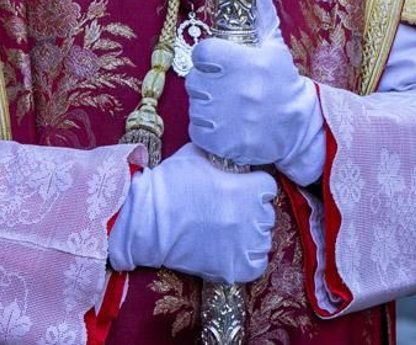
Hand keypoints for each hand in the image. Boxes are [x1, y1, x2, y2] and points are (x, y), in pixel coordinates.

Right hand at [107, 143, 277, 283]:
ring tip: (228, 232)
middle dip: (251, 211)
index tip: (239, 189)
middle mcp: (253, 217)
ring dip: (250, 236)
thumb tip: (229, 149)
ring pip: (263, 240)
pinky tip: (231, 251)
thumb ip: (222, 154)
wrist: (147, 220)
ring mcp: (245, 245)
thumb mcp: (199, 154)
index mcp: (250, 188)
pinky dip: (248, 260)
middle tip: (228, 211)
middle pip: (266, 214)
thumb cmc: (171, 183)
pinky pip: (256, 265)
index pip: (268, 187)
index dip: (252, 187)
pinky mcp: (235, 268)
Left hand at [187, 0, 323, 182]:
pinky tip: (226, 124)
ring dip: (207, 106)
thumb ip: (258, 6)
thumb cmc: (280, 80)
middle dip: (208, 82)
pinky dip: (207, 130)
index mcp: (247, 61)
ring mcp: (231, 120)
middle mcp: (238, 91)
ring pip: (195, 106)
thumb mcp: (272, 42)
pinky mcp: (226, 145)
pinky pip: (198, 130)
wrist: (299, 127)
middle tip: (228, 87)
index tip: (222, 63)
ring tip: (228, 106)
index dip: (210, 58)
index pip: (203, 52)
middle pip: (195, 80)